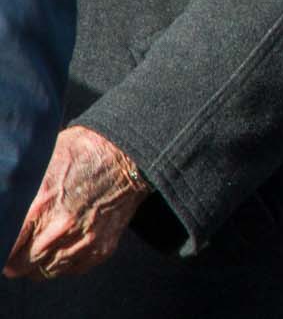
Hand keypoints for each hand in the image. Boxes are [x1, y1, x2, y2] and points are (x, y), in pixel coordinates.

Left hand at [4, 127, 149, 280]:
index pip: (8, 247)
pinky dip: (63, 265)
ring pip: (47, 271)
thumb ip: (21, 188)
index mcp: (41, 205)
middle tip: (13, 257)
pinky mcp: (103, 247)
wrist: (128, 155)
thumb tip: (5, 202)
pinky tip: (60, 251)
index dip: (3, 250)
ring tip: (36, 254)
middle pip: (24, 265)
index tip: (4, 248)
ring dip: (38, 265)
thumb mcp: (43, 162)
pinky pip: (74, 270)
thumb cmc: (82, 152)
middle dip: (16, 262)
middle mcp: (62, 228)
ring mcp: (84, 240)